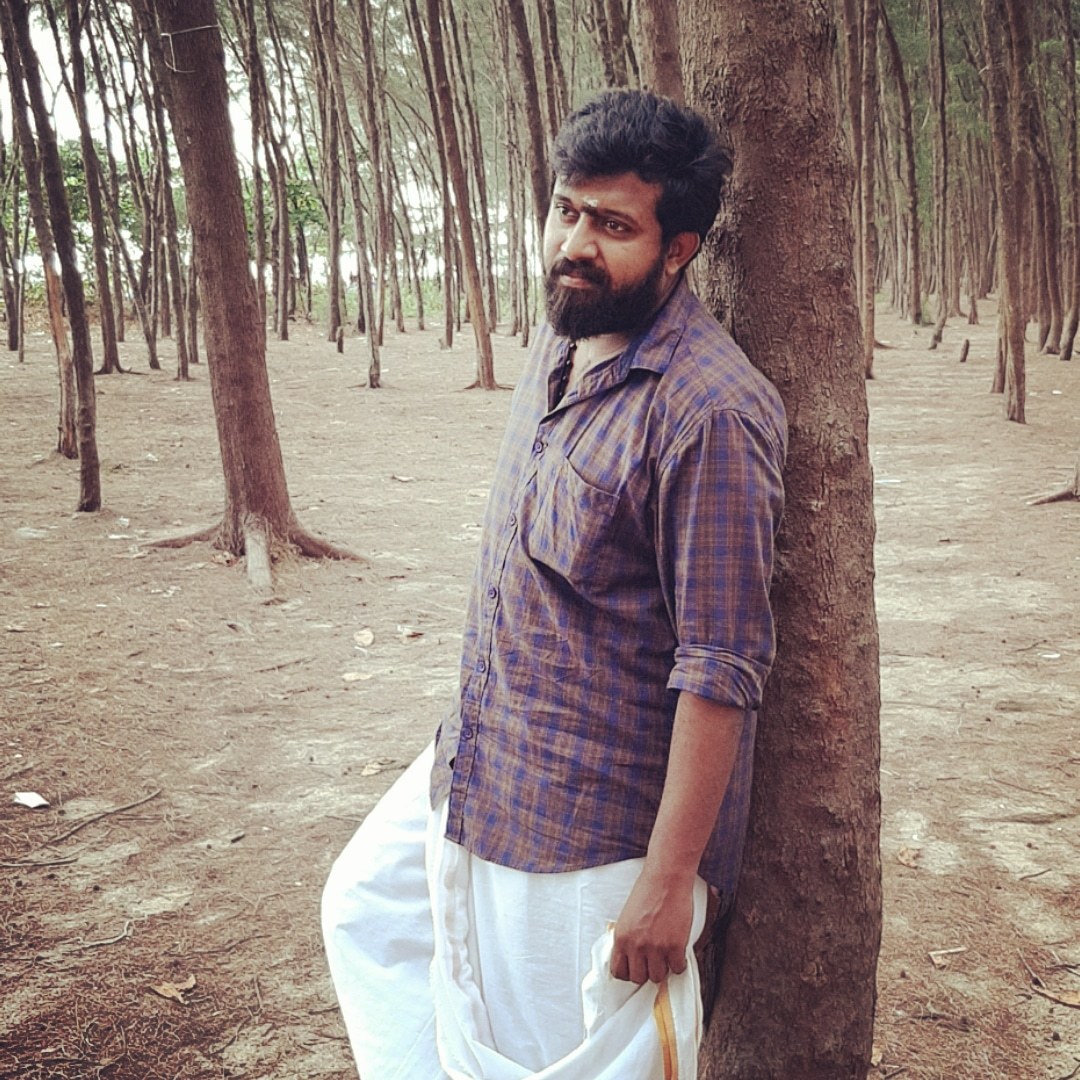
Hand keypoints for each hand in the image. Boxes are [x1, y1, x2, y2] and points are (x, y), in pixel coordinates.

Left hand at [610, 864, 694, 984]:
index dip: (628, 972)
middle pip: (638, 978)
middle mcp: (636, 946)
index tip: (635, 968)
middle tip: (653, 962)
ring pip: (658, 977)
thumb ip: (628, 937)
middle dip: (646, 971)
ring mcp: (656, 948)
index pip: (618, 971)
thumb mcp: (628, 916)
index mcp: (621, 937)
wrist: (667, 878)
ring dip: (663, 968)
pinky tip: (678, 953)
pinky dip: (679, 964)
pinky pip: (677, 969)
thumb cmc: (648, 891)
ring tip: (666, 957)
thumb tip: (632, 956)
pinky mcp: (675, 946)